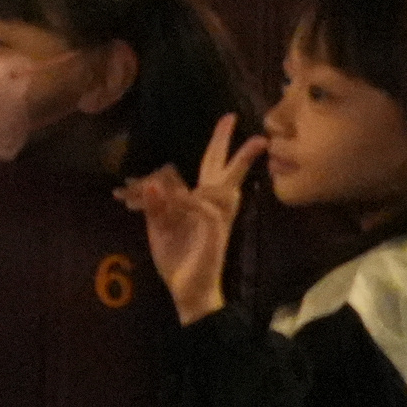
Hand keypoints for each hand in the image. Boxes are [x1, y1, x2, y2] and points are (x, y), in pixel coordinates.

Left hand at [116, 113, 260, 322]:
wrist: (188, 290)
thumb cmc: (177, 259)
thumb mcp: (159, 228)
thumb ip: (154, 206)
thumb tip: (152, 182)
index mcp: (200, 202)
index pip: (204, 170)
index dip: (201, 153)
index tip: (213, 129)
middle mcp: (213, 204)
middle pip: (220, 166)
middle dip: (225, 141)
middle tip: (231, 116)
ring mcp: (217, 214)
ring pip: (215, 181)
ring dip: (223, 155)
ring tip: (254, 142)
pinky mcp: (216, 226)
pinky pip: (197, 203)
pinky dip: (181, 201)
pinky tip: (166, 198)